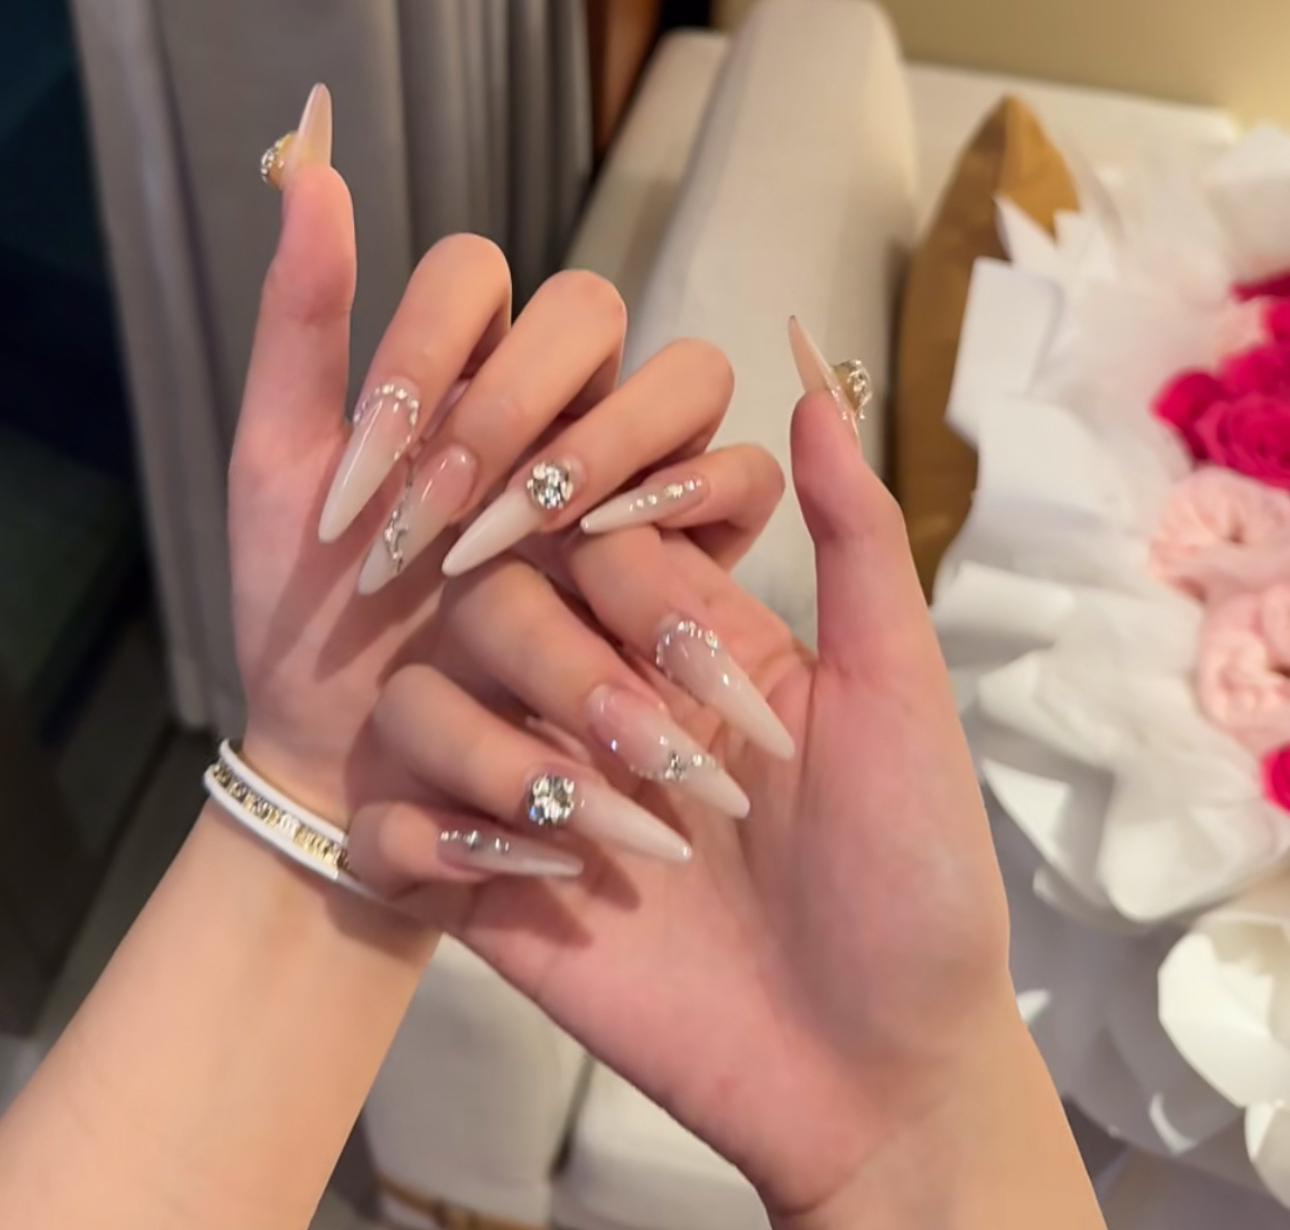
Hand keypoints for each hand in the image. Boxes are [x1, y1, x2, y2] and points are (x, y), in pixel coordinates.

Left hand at [230, 130, 780, 824]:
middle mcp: (555, 396)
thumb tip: (307, 159)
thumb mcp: (278, 467)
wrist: (346, 756)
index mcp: (460, 362)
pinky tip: (610, 548)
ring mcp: (628, 463)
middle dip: (512, 404)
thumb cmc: (308, 615)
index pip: (476, 271)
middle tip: (442, 520)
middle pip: (589, 306)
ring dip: (604, 440)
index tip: (362, 478)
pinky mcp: (689, 542)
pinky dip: (693, 493)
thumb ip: (300, 319)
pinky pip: (741, 475)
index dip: (426, 347)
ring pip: (686, 369)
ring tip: (530, 537)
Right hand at [351, 389, 1016, 1219]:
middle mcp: (596, 688)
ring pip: (430, 696)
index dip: (620, 544)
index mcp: (688, 630)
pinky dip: (442, 841)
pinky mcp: (483, 881)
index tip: (650, 581)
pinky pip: (388, 821)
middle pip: (501, 595)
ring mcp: (534, 781)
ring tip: (630, 843)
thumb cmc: (911, 878)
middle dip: (577, 667)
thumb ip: (854, 536)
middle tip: (674, 762)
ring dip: (516, 758)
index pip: (604, 526)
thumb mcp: (898, 692)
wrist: (872, 1072)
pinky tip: (544, 885)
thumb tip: (819, 376)